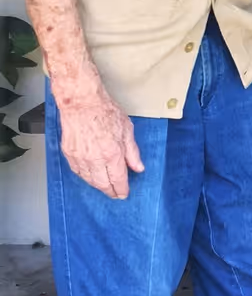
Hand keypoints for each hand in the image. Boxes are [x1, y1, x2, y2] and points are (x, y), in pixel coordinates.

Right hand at [55, 83, 143, 199]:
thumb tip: (138, 167)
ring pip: (89, 180)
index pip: (118, 180)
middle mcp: (95, 159)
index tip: (124, 193)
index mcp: (112, 154)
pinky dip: (86, 177)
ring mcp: (80, 158)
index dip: (122, 189)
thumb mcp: (127, 130)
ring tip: (105, 185)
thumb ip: (133, 152)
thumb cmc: (104, 111)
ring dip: (98, 185)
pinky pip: (78, 172)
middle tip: (115, 193)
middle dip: (110, 191)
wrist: (81, 102)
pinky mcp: (69, 154)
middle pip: (102, 184)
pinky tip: (91, 176)